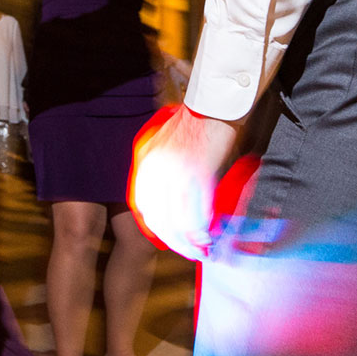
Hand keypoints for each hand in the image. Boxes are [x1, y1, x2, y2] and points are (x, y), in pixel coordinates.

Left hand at [129, 104, 240, 260]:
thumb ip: (161, 168)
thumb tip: (168, 195)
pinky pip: (197, 212)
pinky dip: (203, 230)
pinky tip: (209, 238)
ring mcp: (175, 173)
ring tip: (201, 252)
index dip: (155, 227)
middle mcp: (155, 171)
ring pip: (177, 221)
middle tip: (188, 251)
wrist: (213, 103)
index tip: (168, 238)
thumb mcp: (166, 144)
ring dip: (190, 242)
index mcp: (145, 163)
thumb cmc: (196, 122)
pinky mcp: (197, 175)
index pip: (142, 205)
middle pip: (158, 218)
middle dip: (173, 241)